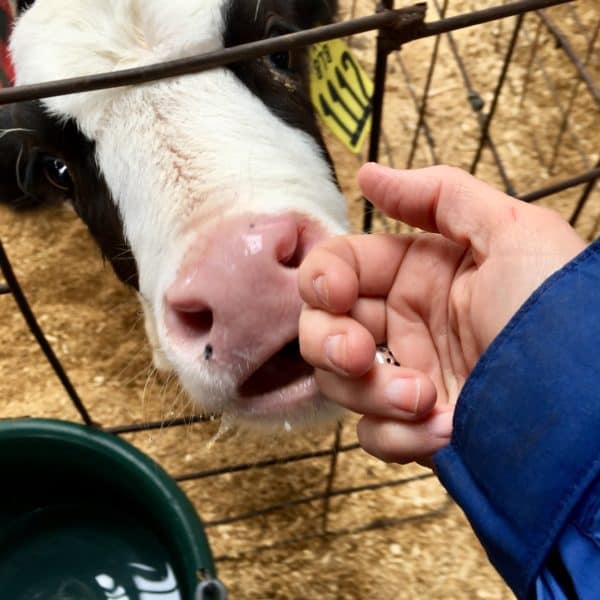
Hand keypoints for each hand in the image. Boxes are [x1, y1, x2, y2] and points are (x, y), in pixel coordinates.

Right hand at [299, 164, 585, 465]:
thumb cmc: (562, 312)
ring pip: (341, 382)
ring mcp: (409, 377)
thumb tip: (370, 174)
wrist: (595, 407)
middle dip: (329, 340)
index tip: (336, 292)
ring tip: (425, 398)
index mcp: (420, 275)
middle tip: (358, 353)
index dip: (324, 277)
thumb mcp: (514, 233)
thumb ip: (439, 194)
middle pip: (324, 326)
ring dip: (372, 391)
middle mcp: (407, 325)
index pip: (342, 266)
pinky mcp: (418, 430)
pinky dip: (399, 436)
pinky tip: (446, 428)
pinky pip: (374, 433)